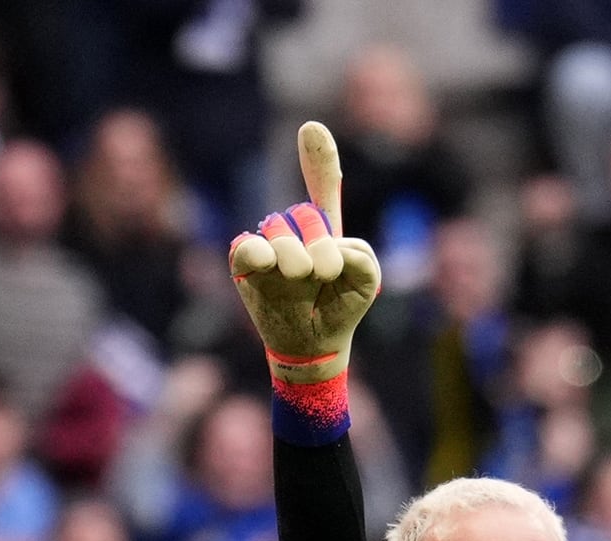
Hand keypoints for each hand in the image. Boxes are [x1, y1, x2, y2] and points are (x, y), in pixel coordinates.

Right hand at [228, 123, 382, 387]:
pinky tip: (270, 264)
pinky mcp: (245, 263)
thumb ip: (360, 256)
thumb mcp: (365, 281)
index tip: (311, 128)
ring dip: (298, 258)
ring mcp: (269, 245)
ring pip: (281, 231)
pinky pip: (250, 247)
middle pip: (306, 215)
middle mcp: (294, 230)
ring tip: (303, 279)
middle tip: (327, 272)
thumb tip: (328, 249)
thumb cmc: (340, 306)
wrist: (315, 342)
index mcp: (323, 228)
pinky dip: (261, 254)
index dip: (319, 159)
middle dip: (322, 244)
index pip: (321, 189)